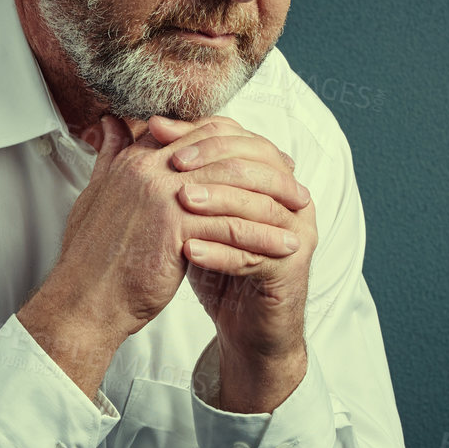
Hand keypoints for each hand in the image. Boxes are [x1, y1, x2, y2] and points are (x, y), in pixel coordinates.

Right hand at [18, 114, 308, 396]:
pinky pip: (232, 225)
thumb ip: (112, 156)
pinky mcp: (174, 226)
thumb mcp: (99, 193)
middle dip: (266, 170)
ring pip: (234, 188)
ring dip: (272, 202)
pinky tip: (284, 246)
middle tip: (294, 186)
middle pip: (225, 155)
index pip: (201, 136)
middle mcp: (149, 168)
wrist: (84, 300)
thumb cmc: (93, 258)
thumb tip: (114, 124)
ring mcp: (161, 194)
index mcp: (135, 158)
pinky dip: (263, 236)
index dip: (239, 148)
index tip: (267, 163)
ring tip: (299, 216)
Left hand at [145, 114, 316, 410]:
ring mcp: (298, 232)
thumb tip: (150, 123)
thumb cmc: (219, 262)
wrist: (245, 324)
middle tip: (172, 163)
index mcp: (271, 176)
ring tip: (179, 202)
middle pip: (256, 164)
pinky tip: (189, 251)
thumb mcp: (195, 212)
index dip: (200, 133)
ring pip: (258, 207)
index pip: (240, 138)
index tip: (157, 132)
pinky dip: (222, 251)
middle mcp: (291, 198)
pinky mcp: (293, 269)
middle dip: (212, 161)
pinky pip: (257, 254)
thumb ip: (178, 169)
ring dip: (217, 201)